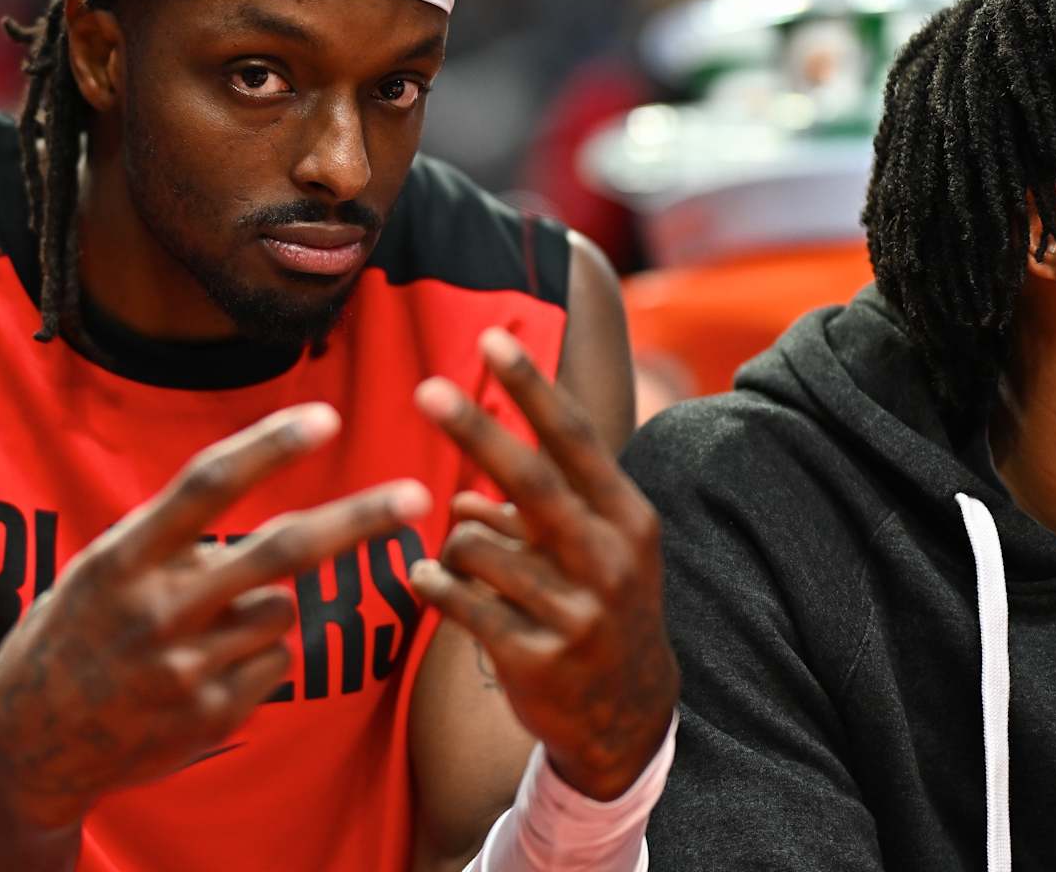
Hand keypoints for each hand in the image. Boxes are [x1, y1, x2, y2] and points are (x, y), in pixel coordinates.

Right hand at [0, 402, 430, 829]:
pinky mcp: (210, 716)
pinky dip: (259, 656)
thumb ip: (173, 539)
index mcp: (125, 556)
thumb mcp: (103, 567)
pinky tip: (205, 668)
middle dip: (355, 520)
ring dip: (268, 605)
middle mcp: (158, 608)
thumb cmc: (76, 630)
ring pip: (282, 611)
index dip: (269, 447)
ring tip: (207, 625)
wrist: (30, 738)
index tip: (326, 418)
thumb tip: (262, 516)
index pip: (207, 486)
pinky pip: (275, 664)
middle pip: (279, 552)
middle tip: (416, 495)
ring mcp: (186, 668)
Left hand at [410, 327, 677, 800]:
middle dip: (475, 431)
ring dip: (453, 546)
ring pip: (477, 545)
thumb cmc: (597, 605)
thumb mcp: (589, 548)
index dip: (532, 386)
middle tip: (425, 388)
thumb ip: (530, 511)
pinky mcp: (541, 659)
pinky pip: (459, 602)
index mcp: (626, 518)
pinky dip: (433, 584)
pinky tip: (427, 581)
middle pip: (532, 481)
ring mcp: (578, 612)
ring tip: (465, 566)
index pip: (575, 439)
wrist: (629, 717)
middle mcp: (610, 559)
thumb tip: (458, 497)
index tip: (492, 338)